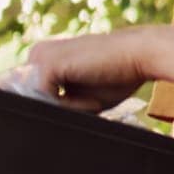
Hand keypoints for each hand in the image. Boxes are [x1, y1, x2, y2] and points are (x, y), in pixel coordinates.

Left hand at [24, 29, 155, 109]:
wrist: (143, 54)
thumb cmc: (120, 76)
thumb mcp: (80, 96)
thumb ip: (56, 104)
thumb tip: (39, 120)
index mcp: (43, 58)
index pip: (30, 94)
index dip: (55, 107)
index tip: (83, 104)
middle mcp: (36, 53)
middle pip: (30, 99)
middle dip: (59, 108)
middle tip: (90, 99)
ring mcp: (39, 57)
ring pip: (36, 102)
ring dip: (65, 108)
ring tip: (91, 97)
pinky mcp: (47, 64)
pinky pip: (46, 100)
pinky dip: (71, 106)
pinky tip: (90, 95)